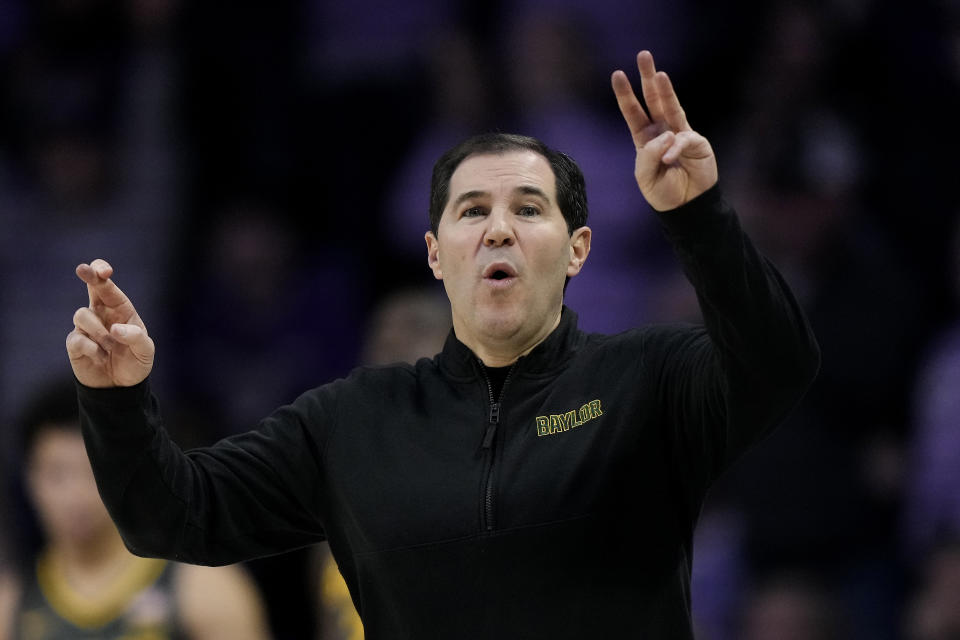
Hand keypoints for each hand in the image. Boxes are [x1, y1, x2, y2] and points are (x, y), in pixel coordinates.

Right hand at [66, 259, 154, 387]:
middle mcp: (102, 314)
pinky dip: (92, 349)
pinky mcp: (75, 344)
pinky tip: (101, 358)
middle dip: (88, 275)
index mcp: (120, 309)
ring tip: (110, 347)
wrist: (121, 387)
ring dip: (99, 331)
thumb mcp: (145, 351)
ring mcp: (86, 328)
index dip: (102, 273)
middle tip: (83, 270)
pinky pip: (77, 338)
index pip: (109, 286)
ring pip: (82, 314)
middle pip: (91, 287)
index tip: (104, 271)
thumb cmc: (135, 362)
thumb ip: (135, 337)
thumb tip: (115, 329)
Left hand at [612, 50, 717, 210]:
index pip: (633, 112)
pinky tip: (669, 160)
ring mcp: (681, 134)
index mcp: (645, 138)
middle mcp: (663, 131)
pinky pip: (683, 139)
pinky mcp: (696, 142)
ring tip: (660, 74)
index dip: (625, 94)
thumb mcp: (645, 175)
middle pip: (654, 99)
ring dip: (666, 90)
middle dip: (649, 77)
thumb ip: (649, 154)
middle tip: (644, 55)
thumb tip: (667, 135)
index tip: (617, 74)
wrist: (685, 206)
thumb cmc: (662, 191)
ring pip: (672, 107)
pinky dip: (675, 149)